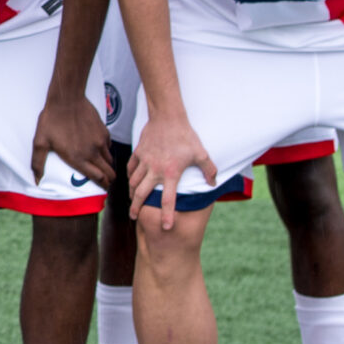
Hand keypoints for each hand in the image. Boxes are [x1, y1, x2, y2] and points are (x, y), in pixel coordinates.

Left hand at [32, 94, 116, 188]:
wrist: (66, 98)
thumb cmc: (52, 120)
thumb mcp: (40, 142)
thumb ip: (38, 163)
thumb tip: (36, 180)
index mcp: (77, 158)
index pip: (98, 178)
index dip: (103, 185)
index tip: (103, 188)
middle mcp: (92, 153)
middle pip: (109, 173)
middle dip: (109, 180)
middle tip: (106, 181)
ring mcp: (100, 142)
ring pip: (110, 160)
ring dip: (107, 166)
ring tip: (102, 167)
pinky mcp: (104, 132)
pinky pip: (109, 146)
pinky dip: (106, 151)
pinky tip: (98, 149)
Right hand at [126, 110, 217, 233]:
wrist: (168, 117)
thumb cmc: (185, 135)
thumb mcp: (201, 153)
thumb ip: (209, 170)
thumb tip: (213, 183)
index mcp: (171, 173)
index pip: (168, 199)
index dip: (167, 215)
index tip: (166, 227)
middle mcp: (155, 170)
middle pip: (142, 194)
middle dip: (137, 208)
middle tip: (134, 217)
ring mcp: (145, 161)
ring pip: (133, 182)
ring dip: (132, 193)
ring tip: (132, 200)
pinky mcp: (139, 153)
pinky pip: (130, 168)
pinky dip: (130, 176)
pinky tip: (131, 180)